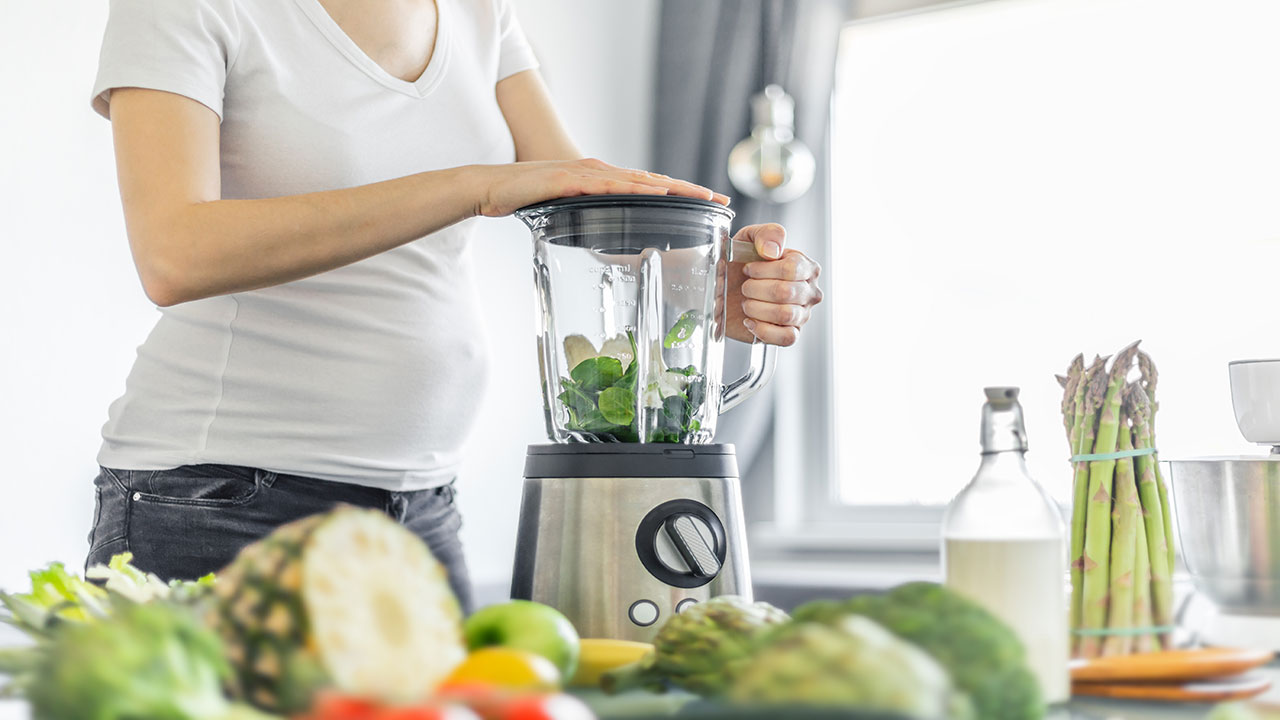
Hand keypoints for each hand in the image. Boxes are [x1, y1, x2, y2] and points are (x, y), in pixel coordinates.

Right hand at [472, 158, 729, 216]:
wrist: (491, 187)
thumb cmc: (528, 200)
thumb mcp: (569, 214)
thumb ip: (592, 222)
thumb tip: (612, 244)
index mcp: (605, 181)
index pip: (651, 187)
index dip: (683, 194)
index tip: (711, 204)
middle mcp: (602, 173)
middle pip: (655, 181)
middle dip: (690, 190)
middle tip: (721, 199)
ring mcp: (587, 174)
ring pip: (638, 180)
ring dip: (671, 188)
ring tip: (700, 196)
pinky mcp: (569, 179)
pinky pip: (606, 184)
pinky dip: (632, 188)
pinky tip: (653, 193)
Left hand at [725, 223, 822, 345]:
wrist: (722, 289)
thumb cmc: (739, 264)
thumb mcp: (748, 238)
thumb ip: (766, 233)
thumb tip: (773, 251)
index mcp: (805, 266)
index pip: (792, 268)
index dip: (764, 270)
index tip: (748, 268)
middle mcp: (809, 291)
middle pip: (786, 292)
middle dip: (756, 289)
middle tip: (745, 286)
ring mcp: (802, 315)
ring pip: (785, 314)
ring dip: (756, 308)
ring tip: (747, 303)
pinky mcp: (790, 335)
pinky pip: (787, 337)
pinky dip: (763, 330)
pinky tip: (750, 321)